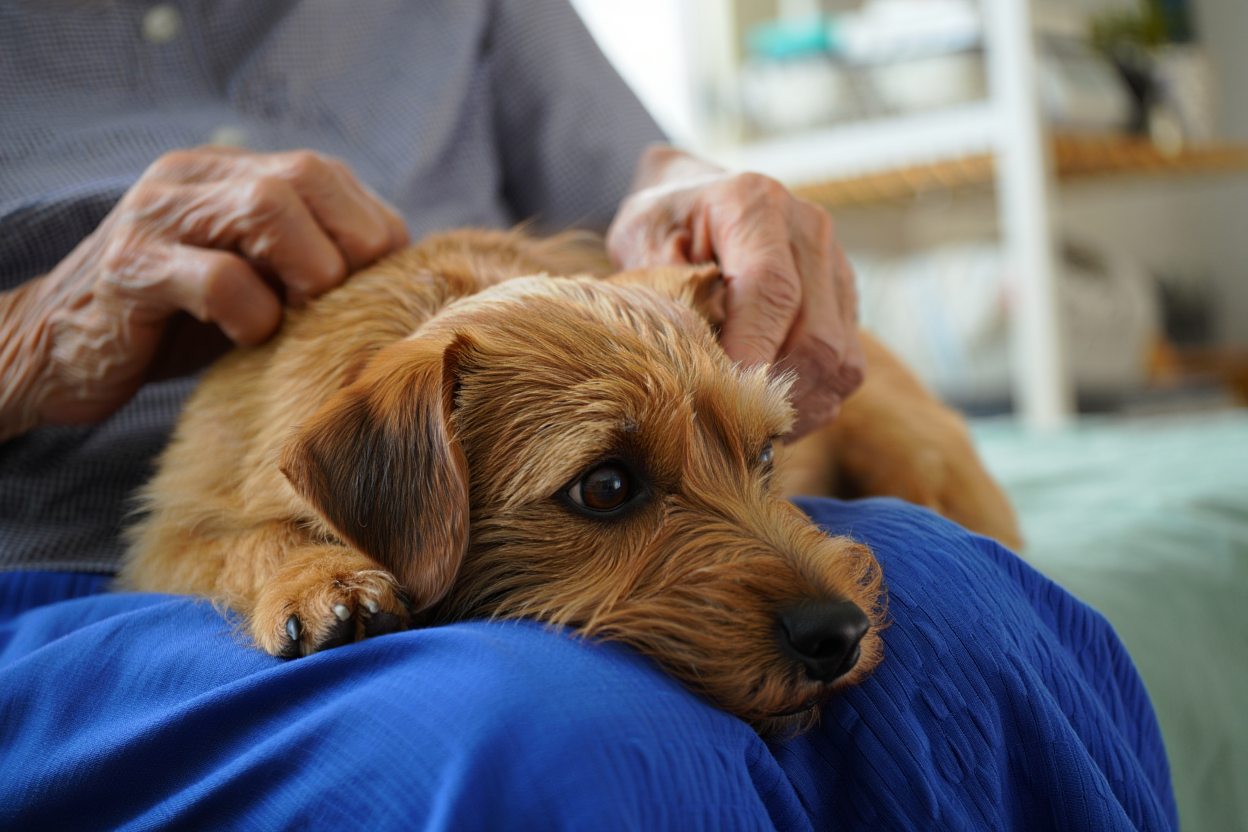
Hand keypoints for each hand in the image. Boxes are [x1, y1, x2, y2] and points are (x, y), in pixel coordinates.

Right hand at [0, 147, 407, 440]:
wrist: (60, 350)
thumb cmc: (175, 323)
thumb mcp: (252, 280)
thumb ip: (306, 261)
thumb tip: (399, 277)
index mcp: (227, 174)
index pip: (326, 172)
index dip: (371, 227)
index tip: (378, 285)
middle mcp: (192, 179)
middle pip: (305, 175)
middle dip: (350, 244)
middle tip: (349, 301)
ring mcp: (156, 218)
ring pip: (265, 207)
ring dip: (310, 269)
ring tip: (306, 313)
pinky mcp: (129, 270)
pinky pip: (218, 279)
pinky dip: (253, 313)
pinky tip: (249, 338)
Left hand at [606, 146, 863, 438]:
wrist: (700, 202)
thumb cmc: (665, 225)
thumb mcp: (640, 239)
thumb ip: (663, 289)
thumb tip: (688, 357)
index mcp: (754, 204)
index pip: (770, 288)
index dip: (752, 351)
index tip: (724, 396)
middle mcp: (808, 231)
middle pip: (815, 336)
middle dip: (774, 392)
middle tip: (730, 424)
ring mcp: (837, 267)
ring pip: (839, 361)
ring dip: (797, 405)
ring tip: (751, 425)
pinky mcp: (846, 301)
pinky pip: (847, 369)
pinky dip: (814, 403)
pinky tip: (773, 411)